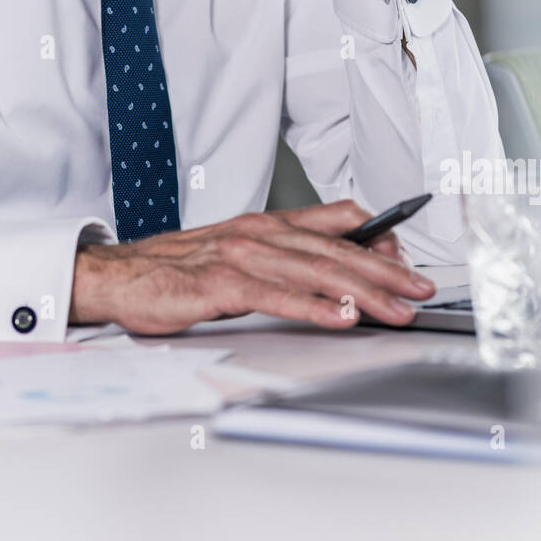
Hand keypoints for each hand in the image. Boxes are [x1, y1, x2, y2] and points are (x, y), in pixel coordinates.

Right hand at [68, 200, 435, 334]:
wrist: (119, 275)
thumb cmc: (179, 267)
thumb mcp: (240, 248)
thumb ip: (288, 248)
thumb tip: (338, 252)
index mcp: (266, 224)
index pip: (336, 223)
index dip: (378, 239)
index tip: (411, 259)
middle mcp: (259, 234)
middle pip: (334, 250)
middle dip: (385, 270)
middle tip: (421, 288)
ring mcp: (240, 257)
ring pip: (313, 270)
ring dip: (361, 290)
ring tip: (396, 308)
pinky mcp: (220, 286)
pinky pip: (276, 296)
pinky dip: (313, 306)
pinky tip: (340, 316)